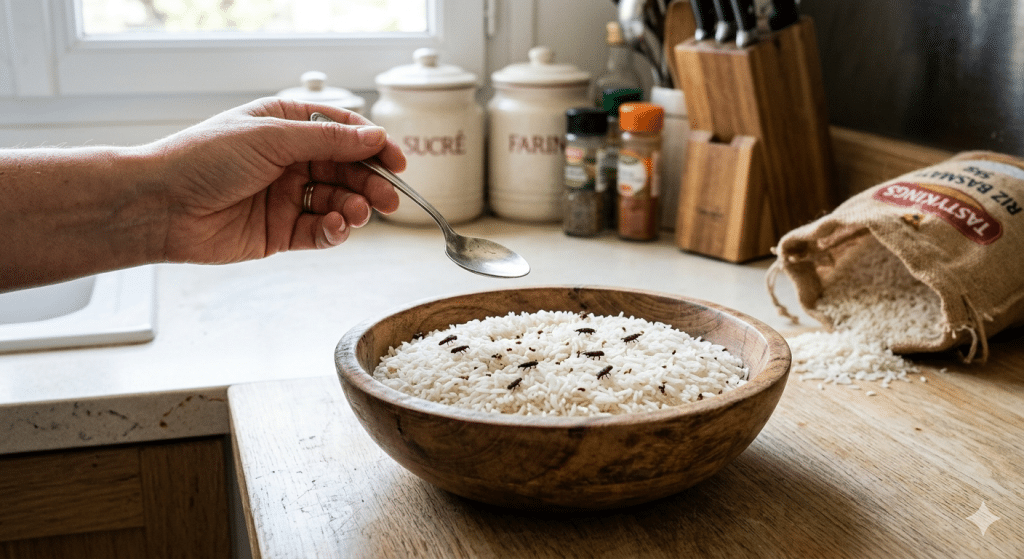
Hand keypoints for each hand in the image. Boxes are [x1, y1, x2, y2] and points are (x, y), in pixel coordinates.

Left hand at [148, 97, 405, 263]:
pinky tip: (333, 228)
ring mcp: (285, 196)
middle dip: (370, 183)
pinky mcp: (279, 232)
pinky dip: (332, 231)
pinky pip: (318, 232)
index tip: (396, 161)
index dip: (372, 146)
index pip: (342, 132)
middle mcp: (289, 160)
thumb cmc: (204, 159)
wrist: (160, 206)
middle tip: (389, 198)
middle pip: (346, 170)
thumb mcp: (272, 137)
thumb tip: (374, 138)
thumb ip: (328, 141)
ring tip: (356, 214)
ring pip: (337, 202)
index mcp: (285, 125)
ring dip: (353, 208)